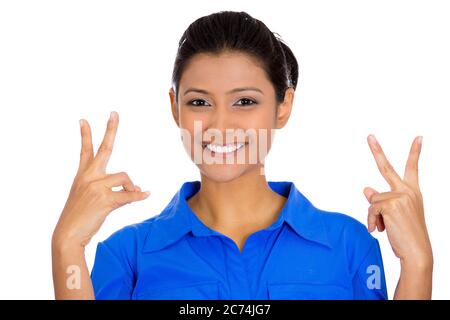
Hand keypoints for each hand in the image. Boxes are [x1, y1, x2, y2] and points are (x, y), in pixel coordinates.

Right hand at [52, 111, 149, 249]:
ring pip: (124, 178)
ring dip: (131, 187)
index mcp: (83, 175)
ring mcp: (96, 186)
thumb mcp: (90, 198)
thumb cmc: (79, 217)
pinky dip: (138, 196)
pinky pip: (129, 195)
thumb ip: (112, 189)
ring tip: (131, 196)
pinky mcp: (104, 199)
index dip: (85, 135)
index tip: (83, 119)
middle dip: (110, 129)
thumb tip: (137, 189)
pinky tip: (146, 195)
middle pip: (104, 148)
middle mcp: (89, 177)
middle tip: (114, 113)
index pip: (85, 151)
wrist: (68, 234)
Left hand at [363, 135, 431, 265]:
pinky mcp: (390, 203)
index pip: (413, 168)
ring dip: (374, 216)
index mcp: (413, 192)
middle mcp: (408, 191)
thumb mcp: (395, 215)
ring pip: (372, 199)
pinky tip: (380, 230)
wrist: (416, 252)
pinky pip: (370, 208)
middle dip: (376, 150)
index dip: (415, 152)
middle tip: (369, 136)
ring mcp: (400, 196)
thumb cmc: (406, 235)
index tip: (418, 137)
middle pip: (386, 167)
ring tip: (385, 228)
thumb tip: (366, 188)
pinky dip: (372, 221)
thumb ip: (381, 200)